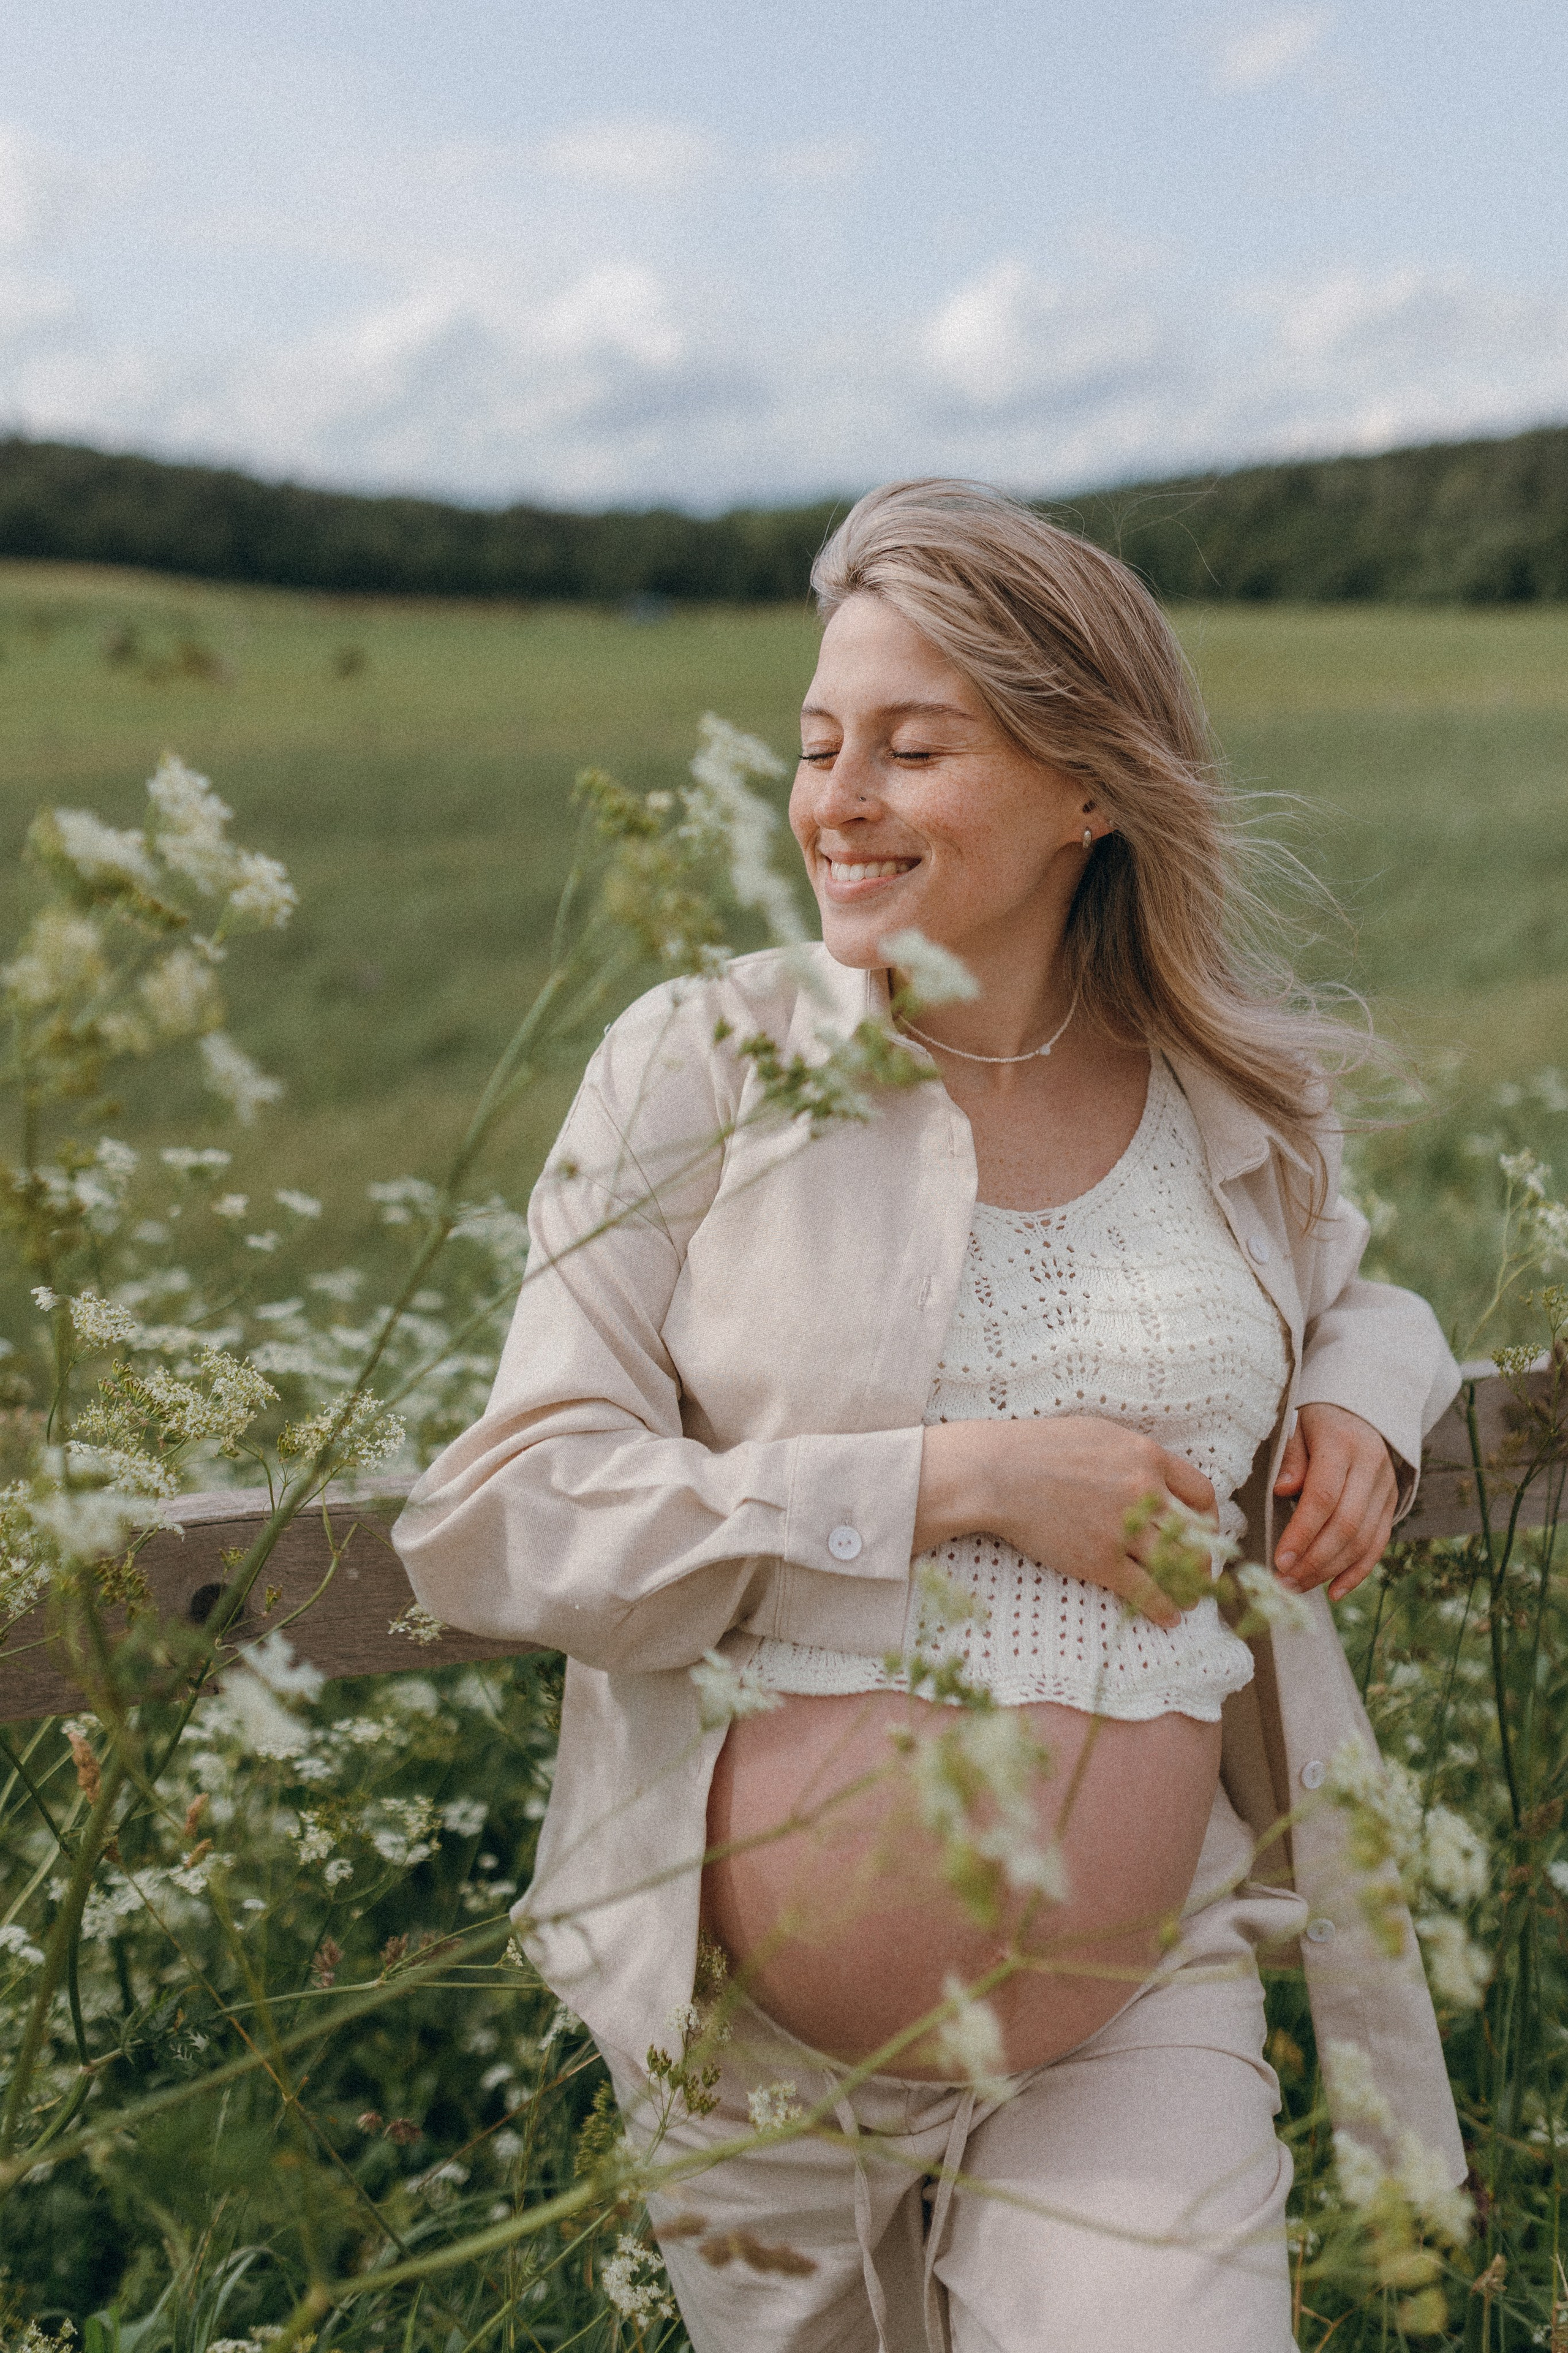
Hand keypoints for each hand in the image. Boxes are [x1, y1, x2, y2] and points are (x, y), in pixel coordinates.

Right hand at [915, 1415, 1217, 1630]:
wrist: (996, 1474)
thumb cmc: (1039, 1448)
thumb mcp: (1098, 1434)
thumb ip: (1133, 1454)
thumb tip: (1155, 1472)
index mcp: (1146, 1456)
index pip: (1201, 1492)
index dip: (1209, 1517)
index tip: (1204, 1530)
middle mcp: (1144, 1491)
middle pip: (1196, 1533)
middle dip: (1203, 1557)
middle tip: (1200, 1572)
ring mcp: (1123, 1528)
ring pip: (1178, 1565)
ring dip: (1190, 1588)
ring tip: (1190, 1599)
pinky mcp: (1101, 1561)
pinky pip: (1147, 1592)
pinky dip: (1164, 1608)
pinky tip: (1169, 1617)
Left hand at [1273, 1402, 1397, 1602]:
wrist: (1365, 1407)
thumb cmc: (1319, 1420)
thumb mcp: (1298, 1427)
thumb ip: (1291, 1459)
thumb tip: (1282, 1491)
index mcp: (1343, 1445)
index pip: (1323, 1497)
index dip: (1302, 1533)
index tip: (1279, 1560)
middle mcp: (1371, 1468)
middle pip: (1345, 1525)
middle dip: (1313, 1560)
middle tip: (1284, 1582)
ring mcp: (1386, 1488)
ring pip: (1363, 1539)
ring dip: (1330, 1570)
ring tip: (1298, 1587)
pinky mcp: (1392, 1504)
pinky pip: (1378, 1544)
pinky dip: (1357, 1572)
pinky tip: (1334, 1591)